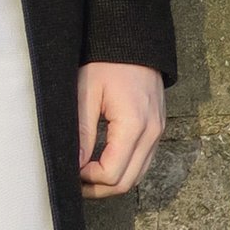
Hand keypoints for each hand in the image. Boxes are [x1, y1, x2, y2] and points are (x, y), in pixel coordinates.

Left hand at [76, 61, 165, 198]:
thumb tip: (73, 165)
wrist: (133, 41)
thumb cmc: (107, 64)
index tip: (71, 169)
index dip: (88, 179)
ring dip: (112, 182)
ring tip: (86, 175)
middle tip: (75, 182)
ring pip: (137, 176)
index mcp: (134, 125)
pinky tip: (102, 163)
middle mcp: (152, 133)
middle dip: (99, 188)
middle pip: (127, 182)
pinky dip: (124, 170)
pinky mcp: (157, 130)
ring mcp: (158, 133)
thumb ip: (81, 132)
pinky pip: (143, 162)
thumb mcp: (86, 94)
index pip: (112, 173)